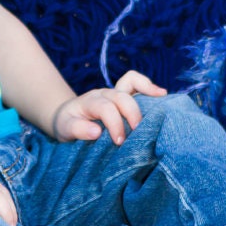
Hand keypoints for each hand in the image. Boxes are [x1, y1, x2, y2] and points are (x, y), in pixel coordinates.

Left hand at [51, 70, 166, 144]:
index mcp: (89, 102)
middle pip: (121, 97)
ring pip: (130, 84)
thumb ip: (78, 129)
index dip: (115, 124)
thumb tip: (96, 132)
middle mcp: (103, 93)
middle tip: (136, 133)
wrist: (66, 116)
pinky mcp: (122, 96)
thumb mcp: (65, 129)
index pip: (105, 108)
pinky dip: (147, 85)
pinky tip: (161, 94)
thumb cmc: (67, 124)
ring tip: (161, 101)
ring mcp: (113, 92)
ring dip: (146, 92)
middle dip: (132, 114)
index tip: (119, 142)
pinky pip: (135, 83)